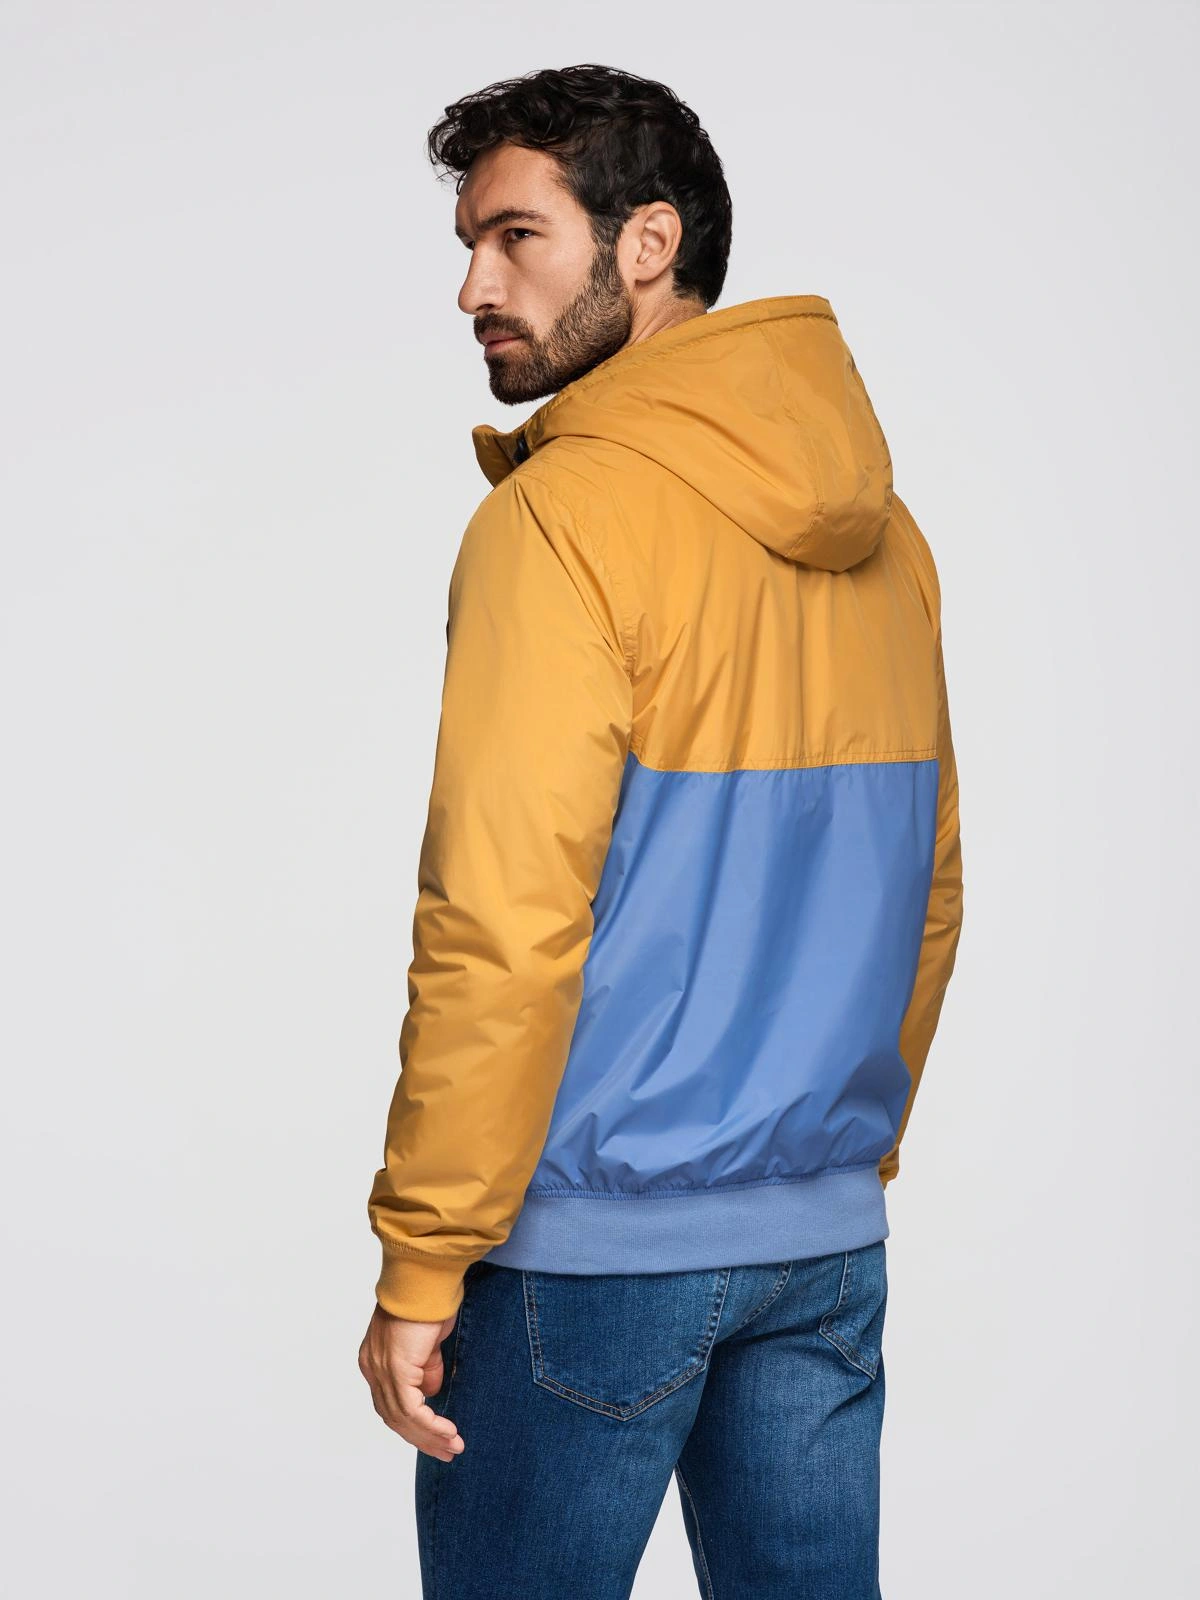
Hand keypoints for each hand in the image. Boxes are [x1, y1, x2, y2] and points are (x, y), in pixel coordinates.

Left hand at [358, 1301, 465, 1460]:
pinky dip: (431, 1426)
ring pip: (401, 1418)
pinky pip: (412, 1410)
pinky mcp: (396, 1369)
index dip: (412, 1424)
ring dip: (429, 1437)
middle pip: (393, 1416)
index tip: (436, 1437)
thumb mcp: (427, 1342)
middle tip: (446, 1452)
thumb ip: (425, 1368)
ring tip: (453, 1447)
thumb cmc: (429, 1300)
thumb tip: (430, 1393)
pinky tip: (448, 1433)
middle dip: (421, 1438)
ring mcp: (381, 1369)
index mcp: (375, 1359)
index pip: (389, 1403)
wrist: (426, 1278)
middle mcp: (373, 1366)